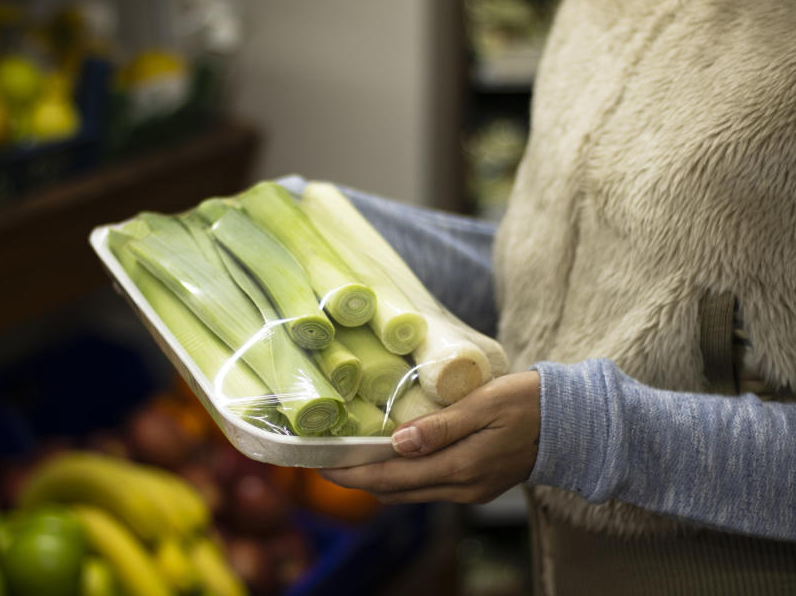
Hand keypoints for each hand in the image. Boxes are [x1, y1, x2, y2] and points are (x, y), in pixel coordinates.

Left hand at [321, 371, 540, 503]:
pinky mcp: (477, 484)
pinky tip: (393, 456)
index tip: (321, 465)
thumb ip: (441, 426)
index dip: (353, 474)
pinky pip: (430, 485)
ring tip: (353, 457)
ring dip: (380, 479)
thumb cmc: (529, 403)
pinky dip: (405, 475)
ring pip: (412, 492)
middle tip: (327, 460)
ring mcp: (470, 490)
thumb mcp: (484, 404)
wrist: (573, 423)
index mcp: (460, 468)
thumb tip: (396, 443)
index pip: (392, 479)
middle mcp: (461, 487)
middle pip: (396, 491)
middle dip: (359, 479)